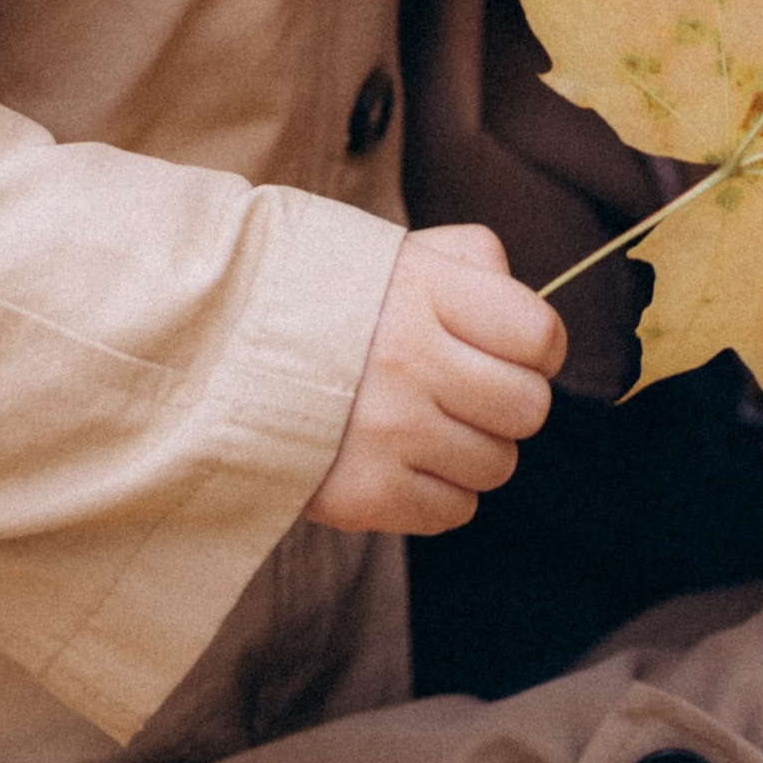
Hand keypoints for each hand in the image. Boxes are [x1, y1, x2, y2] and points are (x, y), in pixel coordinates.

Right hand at [306, 222, 563, 534]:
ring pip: (497, 466)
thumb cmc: (333, 297)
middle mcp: (409, 357)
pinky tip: (397, 457)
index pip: (540, 336)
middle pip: (529, 409)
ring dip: (471, 449)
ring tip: (422, 421)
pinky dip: (436, 491)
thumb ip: (478, 268)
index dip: (533, 347)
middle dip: (505, 402)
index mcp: (424, 287)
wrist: (222, 347)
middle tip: (461, 389)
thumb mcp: (403, 252)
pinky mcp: (365, 494)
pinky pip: (454, 511)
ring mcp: (387, 431)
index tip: (501, 346)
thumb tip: (532, 333)